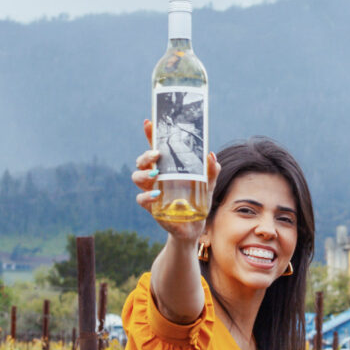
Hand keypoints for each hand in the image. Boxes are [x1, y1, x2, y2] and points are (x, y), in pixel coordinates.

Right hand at [133, 119, 220, 245]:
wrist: (193, 228)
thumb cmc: (198, 203)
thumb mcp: (208, 186)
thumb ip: (211, 172)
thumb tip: (212, 156)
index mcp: (168, 168)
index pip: (156, 148)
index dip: (151, 135)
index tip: (149, 121)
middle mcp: (156, 177)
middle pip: (142, 161)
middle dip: (146, 155)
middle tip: (157, 154)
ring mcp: (151, 191)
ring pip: (137, 177)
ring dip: (143, 174)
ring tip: (156, 174)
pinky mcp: (151, 207)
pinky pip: (141, 199)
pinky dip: (146, 196)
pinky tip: (156, 195)